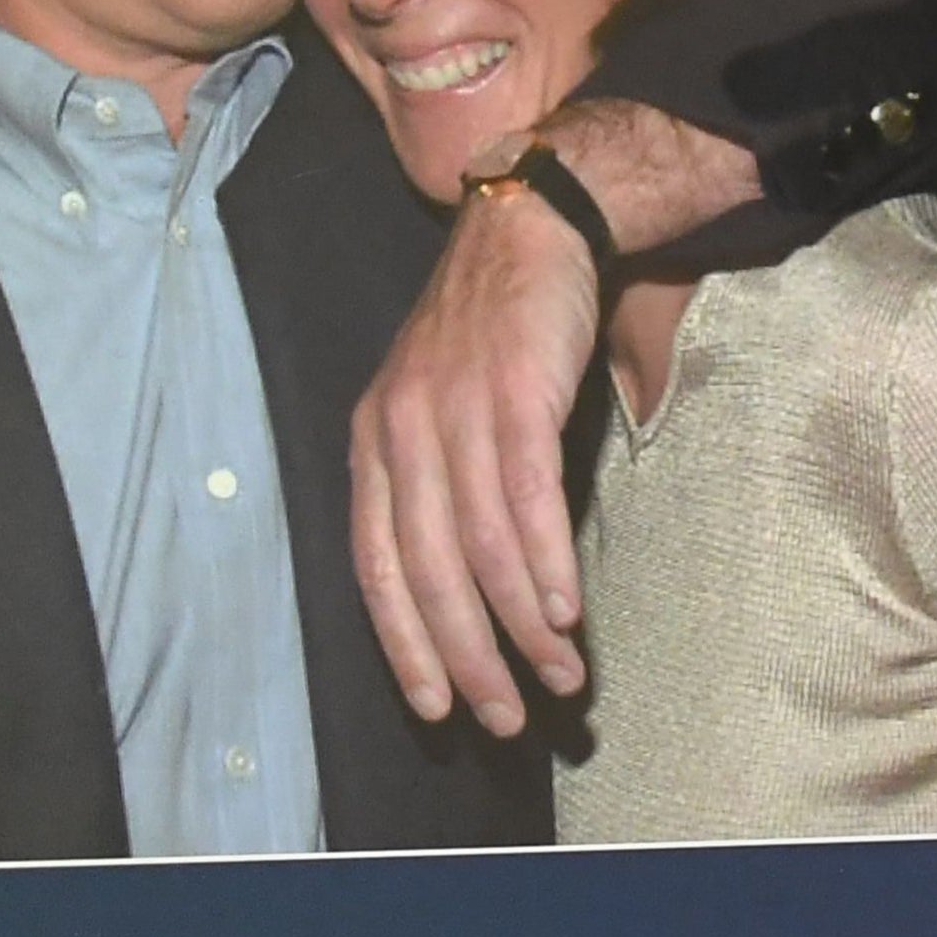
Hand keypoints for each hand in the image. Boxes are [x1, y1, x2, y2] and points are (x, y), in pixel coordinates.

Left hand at [350, 162, 597, 733]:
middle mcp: (401, 433)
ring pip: (479, 546)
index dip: (404, 643)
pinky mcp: (514, 392)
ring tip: (558, 674)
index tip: (437, 704)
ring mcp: (455, 412)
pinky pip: (524, 496)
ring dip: (520, 625)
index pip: (376, 567)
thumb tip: (474, 572)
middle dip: (467, 655)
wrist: (531, 220)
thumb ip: (442, 476)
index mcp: (373, 442)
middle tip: (503, 715)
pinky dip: (542, 562)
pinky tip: (563, 609)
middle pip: (428, 572)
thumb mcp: (437, 398)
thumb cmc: (493, 320)